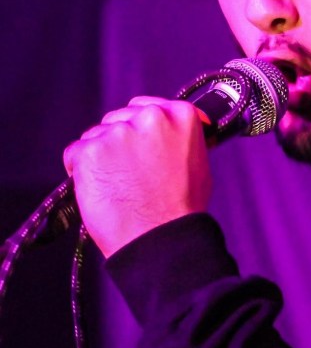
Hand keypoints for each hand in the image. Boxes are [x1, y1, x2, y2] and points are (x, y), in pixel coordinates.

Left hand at [63, 97, 212, 256]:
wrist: (159, 240)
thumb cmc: (181, 209)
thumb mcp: (197, 162)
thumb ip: (179, 139)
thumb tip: (167, 134)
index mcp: (180, 115)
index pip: (149, 107)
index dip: (140, 127)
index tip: (141, 143)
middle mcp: (149, 117)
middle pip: (120, 118)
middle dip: (120, 141)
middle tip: (130, 173)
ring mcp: (117, 133)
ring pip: (97, 135)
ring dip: (101, 156)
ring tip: (117, 186)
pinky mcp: (90, 151)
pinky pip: (76, 153)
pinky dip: (82, 170)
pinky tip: (100, 189)